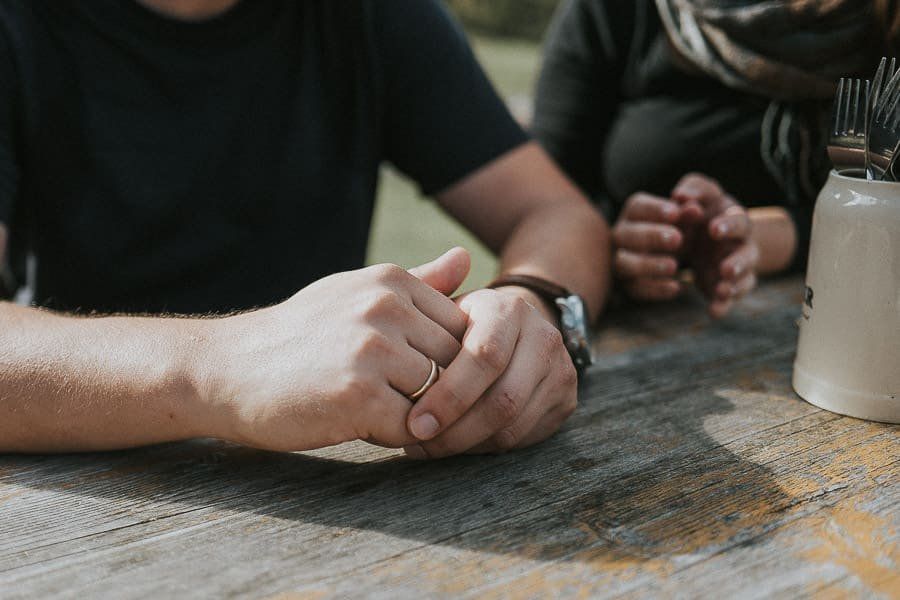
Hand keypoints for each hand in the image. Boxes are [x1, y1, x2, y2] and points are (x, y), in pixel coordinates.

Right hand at [196, 249, 470, 451]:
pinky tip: (360, 425)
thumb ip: (419, 282)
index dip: (445, 360)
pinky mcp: (359, 395)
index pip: (461, 326)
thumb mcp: (356, 293)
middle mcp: (385, 306)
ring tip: (375, 410)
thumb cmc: (299, 335)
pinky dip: (395, 434)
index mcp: (390, 280)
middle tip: (398, 400)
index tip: (412, 374)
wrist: (227, 370)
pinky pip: (412, 425)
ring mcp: (372, 349)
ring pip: (439, 395)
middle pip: (456, 362)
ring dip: (418, 413)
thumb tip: (467, 258)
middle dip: (438, 390)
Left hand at [402, 286, 577, 458]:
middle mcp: (543, 336)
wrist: (513, 328)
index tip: (415, 423)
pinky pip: (524, 437)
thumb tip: (423, 314)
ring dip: (467, 444)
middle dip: (456, 431)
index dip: (449, 396)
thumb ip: (426, 305)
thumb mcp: (443, 307)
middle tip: (419, 445)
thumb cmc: (461, 323)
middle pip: (504, 399)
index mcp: (509, 309)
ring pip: (514, 425)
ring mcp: (561, 370)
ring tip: (430, 448)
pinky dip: (486, 447)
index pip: (485, 357)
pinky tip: (457, 444)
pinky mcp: (566, 399)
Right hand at [611, 192, 683, 300]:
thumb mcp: (691, 213)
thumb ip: (692, 208)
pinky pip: (636, 289)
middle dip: (651, 236)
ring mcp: (621, 261)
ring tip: (674, 266)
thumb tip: (692, 207)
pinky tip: (676, 287)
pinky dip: (655, 289)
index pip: (637, 207)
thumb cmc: (683, 226)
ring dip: (649, 265)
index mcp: (634, 213)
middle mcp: (622, 235)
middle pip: (626, 235)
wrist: (682, 254)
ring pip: (624, 263)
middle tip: (677, 239)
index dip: (655, 209)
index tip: (676, 213)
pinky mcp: (628, 284)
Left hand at [672, 174, 758, 317]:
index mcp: (734, 221)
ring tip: (722, 291)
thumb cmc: (704, 211)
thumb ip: (693, 190)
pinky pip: (729, 298)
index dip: (728, 226)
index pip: (738, 221)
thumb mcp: (700, 196)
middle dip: (738, 262)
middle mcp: (741, 245)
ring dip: (733, 286)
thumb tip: (679, 195)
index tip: (713, 230)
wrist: (708, 233)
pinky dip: (723, 305)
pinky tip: (713, 311)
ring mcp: (736, 267)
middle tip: (725, 269)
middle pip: (748, 254)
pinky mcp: (727, 285)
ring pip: (743, 279)